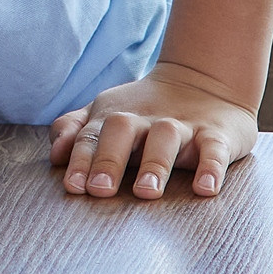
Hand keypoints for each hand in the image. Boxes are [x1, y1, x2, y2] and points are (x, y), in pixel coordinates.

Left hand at [49, 62, 256, 199]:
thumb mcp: (107, 114)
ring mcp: (182, 126)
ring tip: (145, 191)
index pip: (91, 137)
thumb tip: (55, 155)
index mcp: (113, 117)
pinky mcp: (217, 134)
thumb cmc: (146, 112)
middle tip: (99, 189)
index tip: (72, 186)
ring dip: (155, 164)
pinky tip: (206, 188)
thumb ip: (76, 130)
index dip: (80, 160)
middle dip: (109, 160)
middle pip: (122, 132)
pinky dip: (211, 168)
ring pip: (166, 138)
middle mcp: (145, 120)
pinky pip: (214, 149)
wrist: (205, 82)